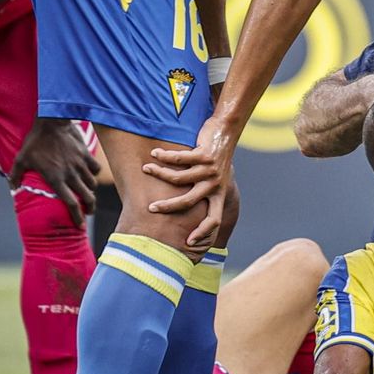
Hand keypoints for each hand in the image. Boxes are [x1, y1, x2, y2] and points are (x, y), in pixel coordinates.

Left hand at [9, 118, 99, 226]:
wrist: (52, 122)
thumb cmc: (35, 141)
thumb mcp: (21, 158)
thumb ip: (16, 175)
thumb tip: (12, 188)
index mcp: (56, 179)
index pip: (71, 203)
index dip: (77, 217)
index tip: (79, 225)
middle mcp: (71, 175)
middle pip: (87, 197)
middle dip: (89, 208)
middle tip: (88, 212)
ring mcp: (80, 165)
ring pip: (92, 184)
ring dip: (90, 191)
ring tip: (87, 192)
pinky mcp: (86, 155)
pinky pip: (95, 169)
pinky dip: (94, 173)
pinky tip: (90, 173)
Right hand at [140, 115, 235, 246]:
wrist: (227, 131)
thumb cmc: (216, 156)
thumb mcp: (215, 177)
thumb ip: (204, 190)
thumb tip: (183, 206)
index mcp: (219, 194)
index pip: (215, 219)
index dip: (203, 232)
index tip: (189, 242)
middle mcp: (215, 184)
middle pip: (188, 201)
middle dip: (168, 206)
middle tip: (151, 208)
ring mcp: (210, 170)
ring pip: (179, 178)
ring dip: (159, 173)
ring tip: (146, 168)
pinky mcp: (204, 154)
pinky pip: (180, 159)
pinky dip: (165, 157)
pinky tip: (155, 154)